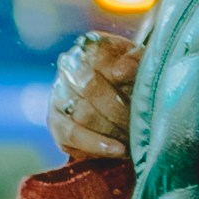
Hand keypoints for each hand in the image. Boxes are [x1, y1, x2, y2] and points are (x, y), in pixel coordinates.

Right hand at [51, 29, 137, 166]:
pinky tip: (119, 150)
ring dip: (113, 129)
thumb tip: (119, 73)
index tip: (141, 91)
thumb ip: (136, 61)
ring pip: (82, 115)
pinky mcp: (56, 124)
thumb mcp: (142, 62)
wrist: (123, 98)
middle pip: (90, 90)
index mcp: (90, 48)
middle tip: (141, 122)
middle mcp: (67, 69)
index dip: (122, 77)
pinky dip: (97, 146)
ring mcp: (58, 96)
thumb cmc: (135, 77)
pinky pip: (71, 137)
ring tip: (135, 137)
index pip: (100, 60)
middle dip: (120, 110)